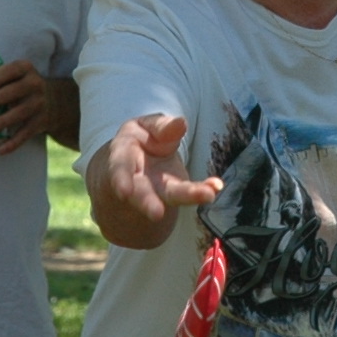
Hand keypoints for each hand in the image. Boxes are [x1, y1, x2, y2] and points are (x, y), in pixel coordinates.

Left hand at [0, 59, 52, 154]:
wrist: (55, 102)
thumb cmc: (21, 87)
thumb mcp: (12, 78)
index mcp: (25, 69)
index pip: (11, 70)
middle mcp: (34, 84)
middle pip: (14, 92)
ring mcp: (39, 104)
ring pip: (19, 113)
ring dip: (1, 122)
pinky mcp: (41, 122)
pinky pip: (25, 134)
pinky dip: (13, 143)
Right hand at [93, 115, 219, 249]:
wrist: (144, 158)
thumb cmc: (143, 138)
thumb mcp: (147, 126)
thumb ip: (161, 127)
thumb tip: (181, 123)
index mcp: (122, 154)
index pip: (120, 168)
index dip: (121, 180)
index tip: (124, 193)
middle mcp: (135, 178)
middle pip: (140, 192)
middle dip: (147, 203)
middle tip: (157, 214)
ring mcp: (155, 190)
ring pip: (166, 197)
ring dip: (186, 197)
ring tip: (207, 195)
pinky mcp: (173, 194)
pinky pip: (187, 194)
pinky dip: (202, 191)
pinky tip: (216, 186)